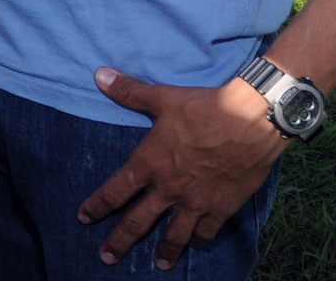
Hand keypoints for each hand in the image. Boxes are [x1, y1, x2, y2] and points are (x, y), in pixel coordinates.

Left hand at [78, 70, 288, 269]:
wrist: (251, 121)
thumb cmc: (204, 108)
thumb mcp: (163, 97)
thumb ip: (129, 92)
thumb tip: (99, 75)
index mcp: (149, 164)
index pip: (115, 191)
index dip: (97, 206)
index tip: (84, 218)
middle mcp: (168, 189)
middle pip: (138, 222)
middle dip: (120, 242)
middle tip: (106, 258)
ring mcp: (195, 202)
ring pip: (174, 235)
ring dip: (164, 251)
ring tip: (158, 265)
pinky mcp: (221, 207)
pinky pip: (206, 231)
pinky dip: (198, 239)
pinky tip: (195, 243)